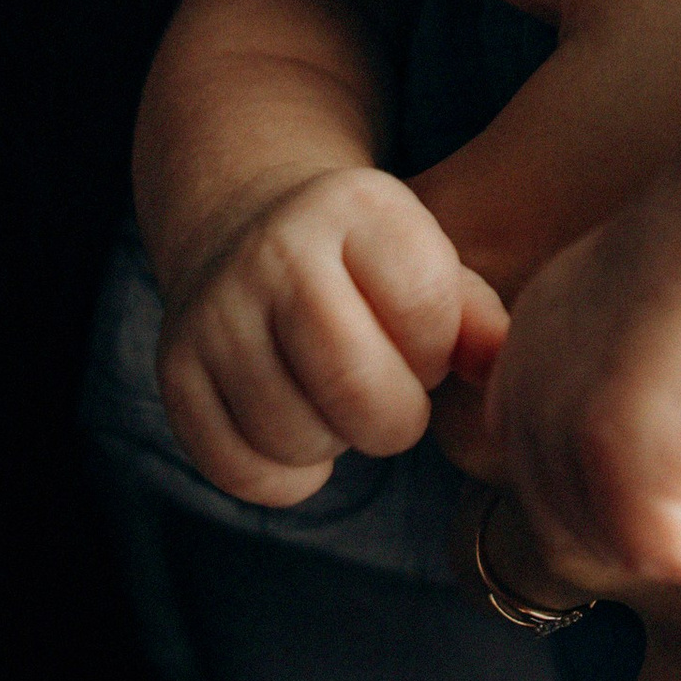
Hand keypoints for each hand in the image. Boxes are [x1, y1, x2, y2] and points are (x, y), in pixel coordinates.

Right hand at [155, 166, 505, 509]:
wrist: (247, 225)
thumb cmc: (365, 263)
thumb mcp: (427, 259)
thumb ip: (478, 318)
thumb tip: (505, 375)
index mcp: (358, 206)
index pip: (427, 311)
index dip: (438, 351)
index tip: (422, 341)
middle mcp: (276, 249)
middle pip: (356, 385)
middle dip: (394, 418)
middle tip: (389, 395)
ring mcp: (215, 310)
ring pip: (295, 436)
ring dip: (334, 442)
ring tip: (335, 398)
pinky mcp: (174, 369)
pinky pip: (242, 470)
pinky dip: (283, 475)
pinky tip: (296, 427)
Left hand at [485, 201, 680, 583]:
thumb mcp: (659, 313)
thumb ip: (623, 375)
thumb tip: (653, 459)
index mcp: (533, 345)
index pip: (541, 466)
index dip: (616, 488)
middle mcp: (528, 386)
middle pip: (563, 519)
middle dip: (648, 522)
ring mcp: (562, 426)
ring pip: (612, 543)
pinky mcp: (614, 458)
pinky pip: (664, 551)